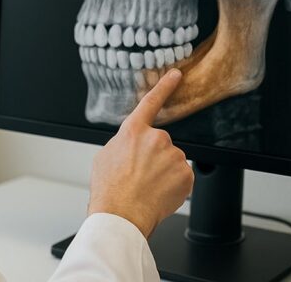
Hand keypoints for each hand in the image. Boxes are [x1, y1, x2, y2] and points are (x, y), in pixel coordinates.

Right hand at [87, 68, 194, 237]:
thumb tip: (130, 147)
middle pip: (160, 145)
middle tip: (140, 177)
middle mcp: (156, 138)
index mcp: (133, 131)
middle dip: (154, 159)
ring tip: (146, 188)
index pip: (151, 102)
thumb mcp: (104, 157)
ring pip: (172, 162)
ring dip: (163, 173)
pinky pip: (182, 177)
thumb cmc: (109, 190)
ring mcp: (173, 155)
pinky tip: (158, 194)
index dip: (165, 87)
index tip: (176, 75)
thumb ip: (122, 144)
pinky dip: (173, 186)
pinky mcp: (185, 173)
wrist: (121, 215)